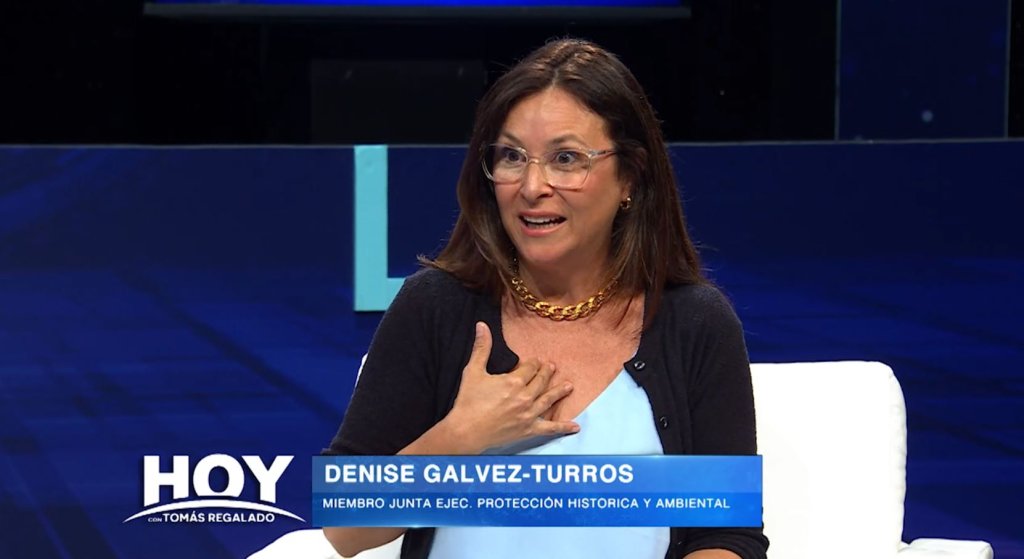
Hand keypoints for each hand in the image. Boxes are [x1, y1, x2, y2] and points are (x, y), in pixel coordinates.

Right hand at [444, 322, 578, 452]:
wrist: (465, 431)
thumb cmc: (468, 401)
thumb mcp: (473, 371)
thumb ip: (482, 348)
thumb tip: (482, 325)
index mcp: (514, 381)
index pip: (530, 368)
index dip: (534, 363)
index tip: (536, 361)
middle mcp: (525, 396)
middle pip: (541, 381)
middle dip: (547, 373)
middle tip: (552, 367)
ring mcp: (529, 414)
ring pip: (548, 400)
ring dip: (559, 392)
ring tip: (569, 386)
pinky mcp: (528, 430)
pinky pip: (550, 428)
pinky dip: (563, 427)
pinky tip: (575, 426)